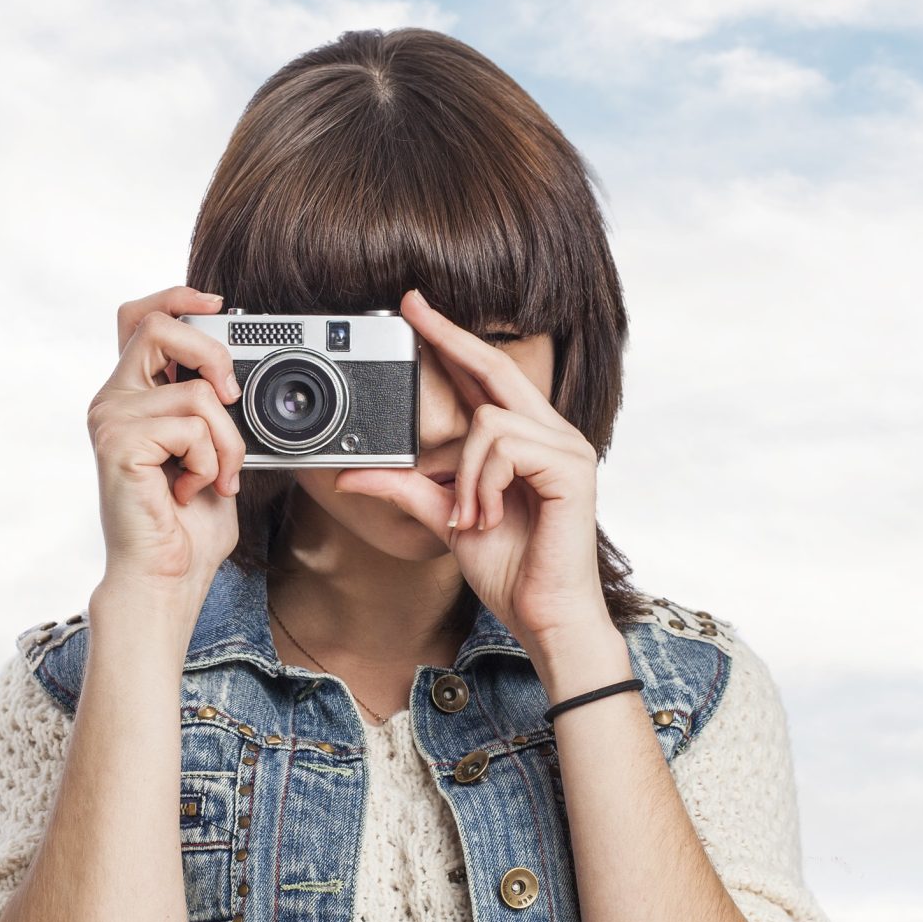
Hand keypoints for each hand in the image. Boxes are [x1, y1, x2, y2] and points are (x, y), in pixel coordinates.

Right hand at [87, 285, 248, 602]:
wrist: (167, 575)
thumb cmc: (187, 525)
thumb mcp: (210, 450)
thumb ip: (210, 407)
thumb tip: (234, 373)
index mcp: (132, 396)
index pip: (140, 318)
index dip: (176, 296)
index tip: (217, 303)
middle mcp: (113, 401)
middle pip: (158, 327)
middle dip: (212, 353)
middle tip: (230, 398)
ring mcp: (111, 419)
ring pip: (194, 391)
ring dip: (226, 441)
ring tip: (212, 476)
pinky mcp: (119, 442)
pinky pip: (191, 425)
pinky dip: (210, 461)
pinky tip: (191, 489)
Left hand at [330, 289, 609, 651]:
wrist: (543, 613)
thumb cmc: (510, 569)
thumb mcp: (444, 519)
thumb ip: (405, 489)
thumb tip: (350, 474)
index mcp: (525, 441)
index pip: (487, 378)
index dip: (453, 341)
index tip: (417, 311)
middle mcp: (551, 435)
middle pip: (497, 367)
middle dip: (450, 336)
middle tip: (410, 307)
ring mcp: (566, 447)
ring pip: (488, 421)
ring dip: (466, 475)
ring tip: (473, 516)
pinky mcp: (572, 467)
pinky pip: (504, 447)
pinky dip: (484, 484)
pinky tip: (491, 516)